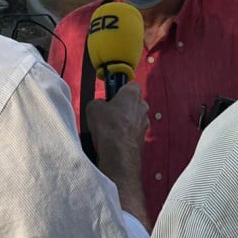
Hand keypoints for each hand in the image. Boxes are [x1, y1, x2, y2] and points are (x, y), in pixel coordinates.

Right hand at [86, 83, 149, 226]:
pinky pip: (132, 133)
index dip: (119, 90)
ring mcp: (144, 124)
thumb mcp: (93, 107)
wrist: (118, 152)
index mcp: (133, 94)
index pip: (129, 85)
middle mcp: (142, 107)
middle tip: (108, 113)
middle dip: (121, 107)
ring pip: (133, 119)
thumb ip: (98, 102)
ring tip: (108, 129)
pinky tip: (113, 140)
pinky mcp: (142, 138)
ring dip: (123, 123)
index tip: (111, 95)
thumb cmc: (109, 127)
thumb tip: (98, 106)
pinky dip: (124, 135)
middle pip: (132, 103)